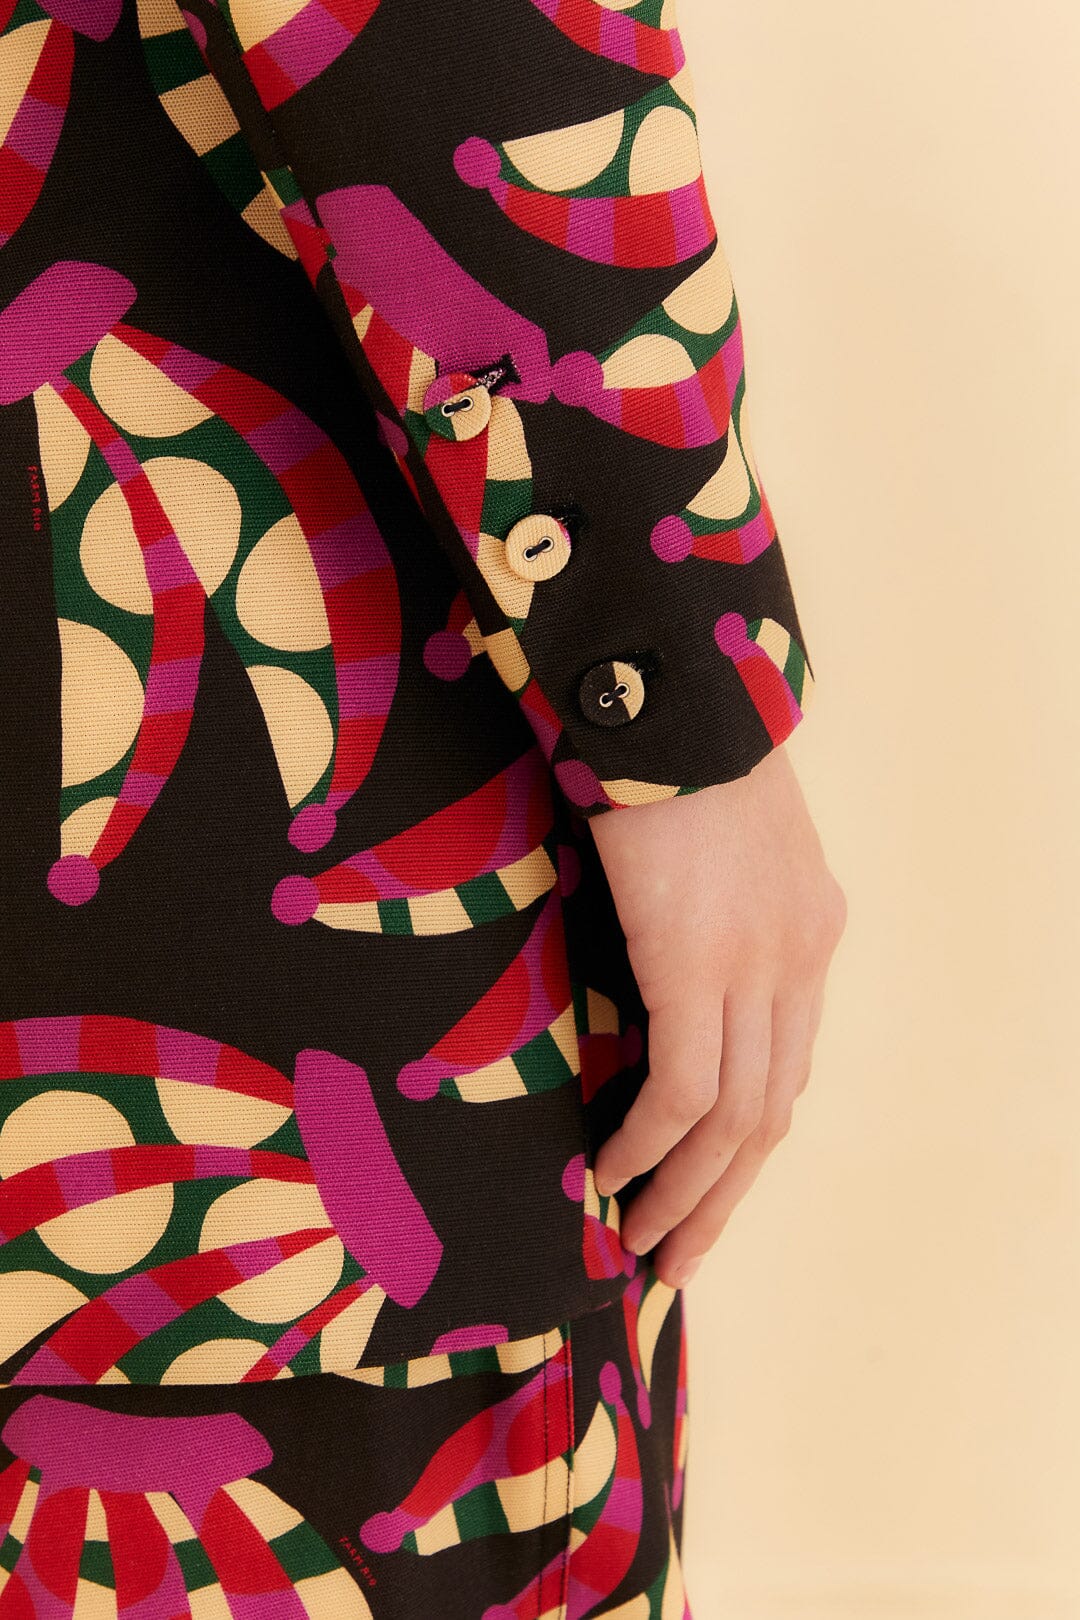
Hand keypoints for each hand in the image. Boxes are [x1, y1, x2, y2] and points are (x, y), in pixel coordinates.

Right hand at [588, 744, 846, 1287]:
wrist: (668, 689)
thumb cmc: (670, 748)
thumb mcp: (717, 836)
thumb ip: (712, 904)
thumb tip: (656, 953)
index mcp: (811, 928)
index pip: (789, 1064)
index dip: (746, 1140)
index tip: (704, 1186)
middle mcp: (800, 958)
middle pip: (774, 1111)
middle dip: (725, 1193)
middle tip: (678, 1254)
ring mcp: (757, 964)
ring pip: (736, 1120)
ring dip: (687, 1191)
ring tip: (643, 1240)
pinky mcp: (699, 963)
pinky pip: (684, 1090)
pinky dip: (649, 1144)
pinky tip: (612, 1172)